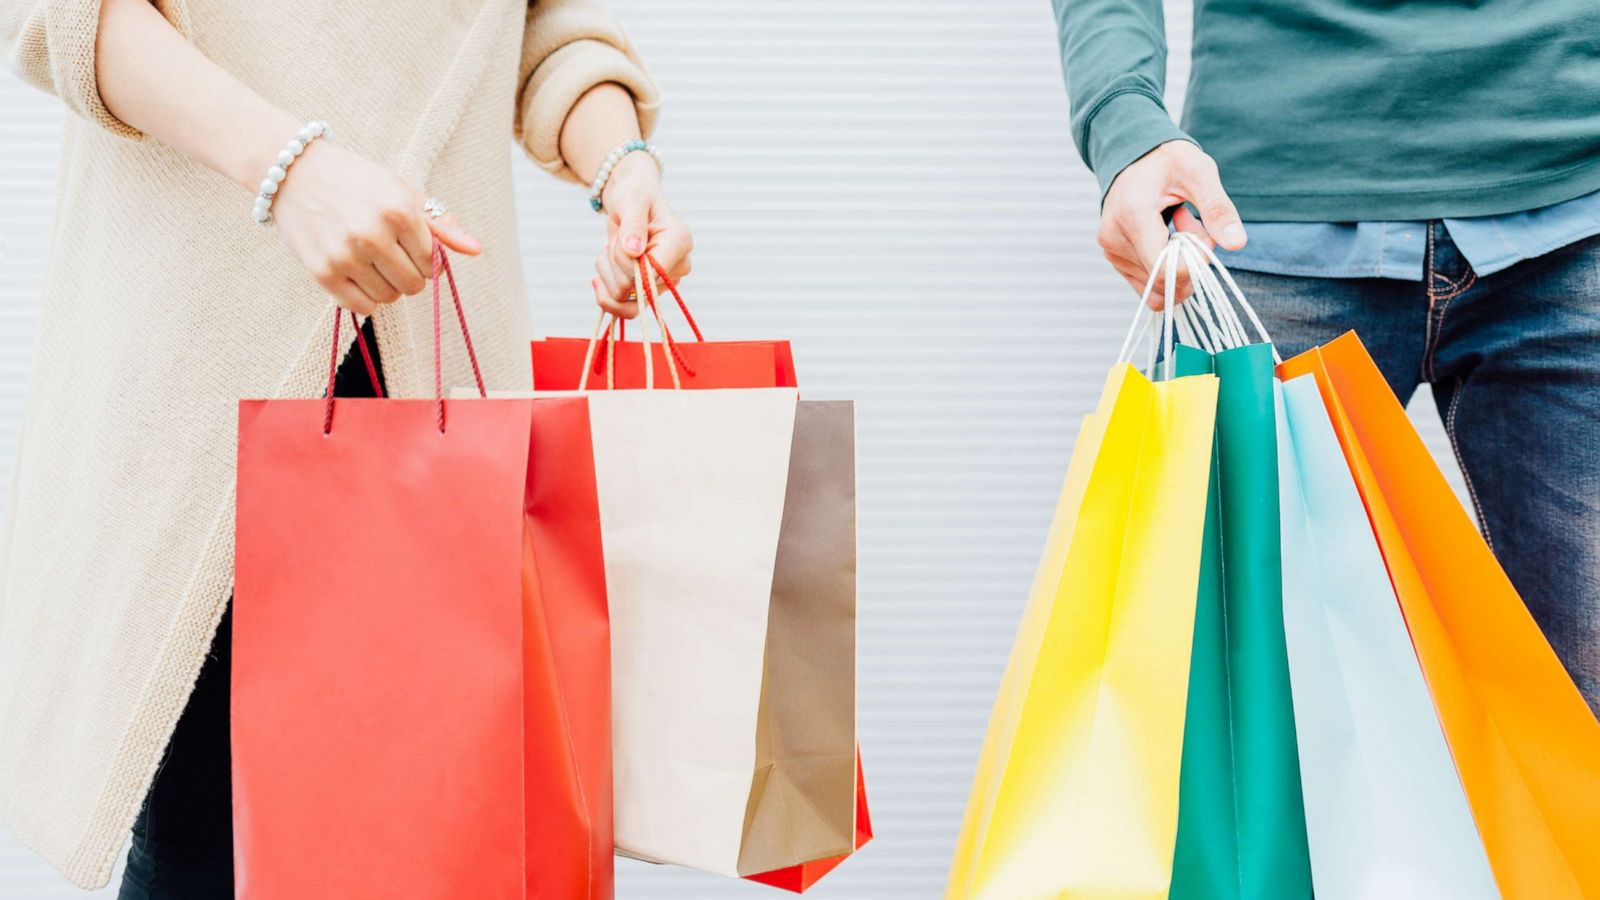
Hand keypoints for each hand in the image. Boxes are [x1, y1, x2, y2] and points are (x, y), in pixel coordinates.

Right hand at [271, 141, 481, 314]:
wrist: (293, 172)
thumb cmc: (356, 182)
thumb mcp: (402, 191)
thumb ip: (440, 223)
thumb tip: (476, 250)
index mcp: (399, 210)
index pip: (432, 262)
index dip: (426, 261)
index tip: (411, 249)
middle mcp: (372, 234)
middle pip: (413, 285)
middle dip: (408, 275)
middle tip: (390, 256)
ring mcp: (345, 255)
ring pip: (389, 299)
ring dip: (386, 286)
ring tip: (371, 261)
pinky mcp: (322, 273)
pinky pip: (362, 308)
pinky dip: (365, 299)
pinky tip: (357, 275)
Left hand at [590, 153, 692, 318]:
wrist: (632, 202)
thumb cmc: (635, 196)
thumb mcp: (632, 201)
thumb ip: (633, 224)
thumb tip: (633, 251)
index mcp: (679, 242)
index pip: (652, 272)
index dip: (626, 263)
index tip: (620, 240)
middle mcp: (677, 268)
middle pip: (634, 289)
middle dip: (613, 264)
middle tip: (617, 238)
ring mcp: (663, 283)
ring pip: (623, 300)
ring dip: (607, 273)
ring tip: (613, 247)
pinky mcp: (649, 292)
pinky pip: (620, 305)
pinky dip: (604, 286)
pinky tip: (604, 265)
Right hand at [1098, 140, 1245, 307]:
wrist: (1133, 154)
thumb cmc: (1168, 160)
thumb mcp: (1199, 173)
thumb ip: (1218, 209)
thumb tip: (1237, 244)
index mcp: (1133, 216)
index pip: (1166, 269)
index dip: (1195, 259)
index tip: (1200, 226)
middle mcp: (1115, 238)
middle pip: (1164, 280)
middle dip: (1190, 260)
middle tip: (1193, 224)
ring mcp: (1111, 251)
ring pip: (1158, 286)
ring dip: (1179, 264)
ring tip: (1178, 226)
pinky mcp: (1114, 258)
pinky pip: (1148, 285)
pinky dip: (1166, 269)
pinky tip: (1166, 239)